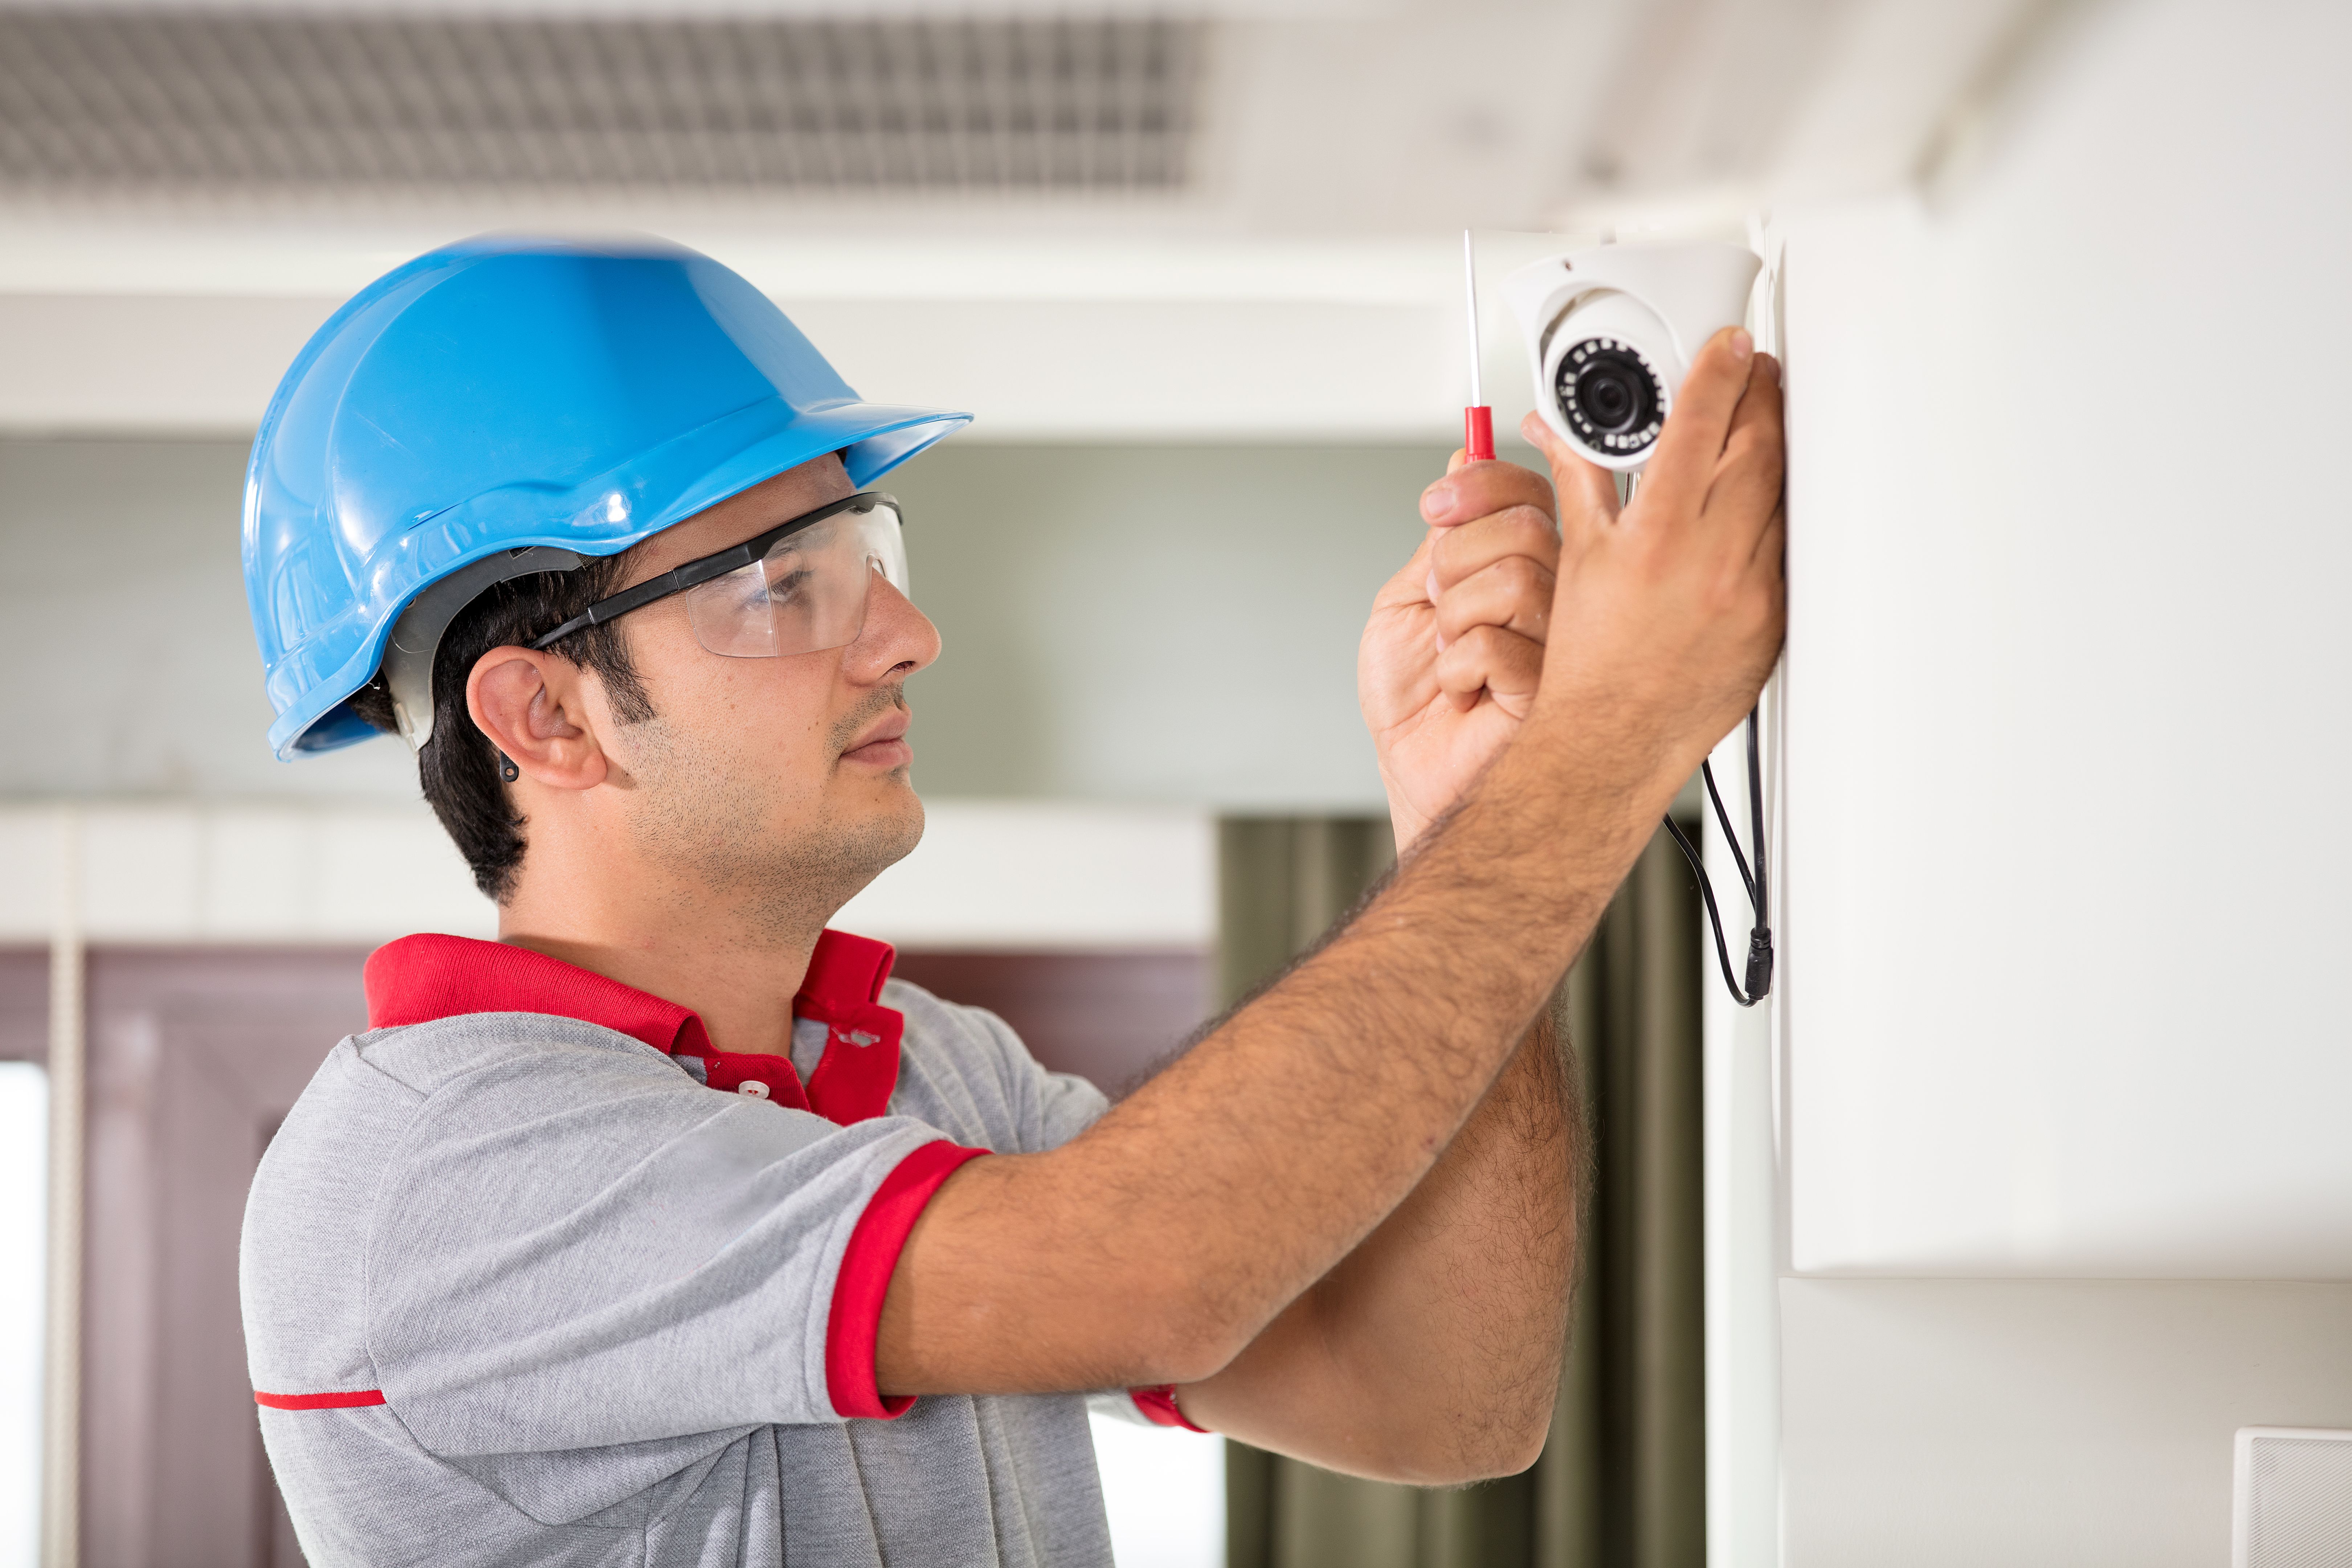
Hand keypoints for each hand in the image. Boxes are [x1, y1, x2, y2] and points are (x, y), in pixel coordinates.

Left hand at [1359, 455, 1568, 850]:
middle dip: (1452, 562)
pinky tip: (1464, 691)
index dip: (1480, 484)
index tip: (1435, 506)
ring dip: (1454, 620)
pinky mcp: (1557, 686)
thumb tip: (1463, 457)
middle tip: (1437, 607)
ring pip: (1513, 579)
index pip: (1525, 490)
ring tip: (1451, 656)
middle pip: (1524, 525)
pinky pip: (1500, 643)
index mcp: (1521, 565)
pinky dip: (1457, 668)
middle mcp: (1551, 596)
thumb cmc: (1415, 702)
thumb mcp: (1406, 599)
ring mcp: (1562, 640)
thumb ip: (1440, 535)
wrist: (1416, 772)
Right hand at [1525, 328, 1785, 790]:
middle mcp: (1711, 558)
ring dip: (1776, 447)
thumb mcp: (1578, 556)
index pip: (1702, 424)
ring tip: (1759, 427)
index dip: (1720, 372)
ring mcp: (1752, 590)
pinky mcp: (1775, 618)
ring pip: (1784, 489)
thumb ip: (1579, 479)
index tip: (1729, 347)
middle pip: (1759, 444)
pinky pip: (1789, 543)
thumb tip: (1562, 431)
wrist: (1611, 739)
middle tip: (1751, 375)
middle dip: (1759, 397)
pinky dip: (1779, 509)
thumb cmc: (1588, 662)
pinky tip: (1763, 498)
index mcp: (1656, 535)